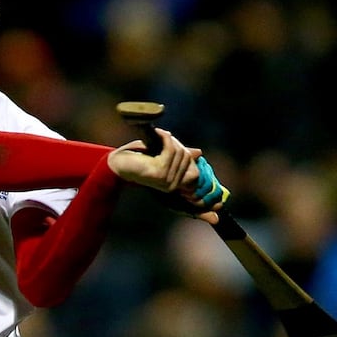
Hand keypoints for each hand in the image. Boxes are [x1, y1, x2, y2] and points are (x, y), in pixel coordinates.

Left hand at [106, 128, 227, 224]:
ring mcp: (166, 183)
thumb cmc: (138, 158)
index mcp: (175, 187)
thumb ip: (181, 156)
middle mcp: (172, 188)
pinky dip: (166, 138)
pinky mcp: (158, 173)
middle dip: (181, 148)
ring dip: (171, 141)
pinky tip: (158, 134)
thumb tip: (200, 153)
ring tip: (159, 138)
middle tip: (167, 139)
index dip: (211, 196)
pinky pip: (172, 150)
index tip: (220, 202)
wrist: (116, 162)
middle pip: (192, 163)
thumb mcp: (163, 155)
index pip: (199, 190)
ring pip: (182, 154)